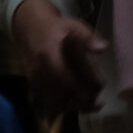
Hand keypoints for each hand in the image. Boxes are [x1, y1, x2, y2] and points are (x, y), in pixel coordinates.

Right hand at [14, 0, 108, 114]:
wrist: (29, 29)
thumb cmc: (54, 27)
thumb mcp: (73, 25)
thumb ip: (88, 37)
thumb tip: (103, 48)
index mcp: (48, 55)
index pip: (64, 78)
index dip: (81, 88)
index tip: (99, 89)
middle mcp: (38, 71)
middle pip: (60, 94)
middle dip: (80, 101)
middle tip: (98, 102)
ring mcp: (34, 80)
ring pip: (53, 102)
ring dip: (72, 107)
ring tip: (91, 107)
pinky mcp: (33, 85)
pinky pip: (47, 102)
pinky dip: (62, 107)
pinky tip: (76, 106)